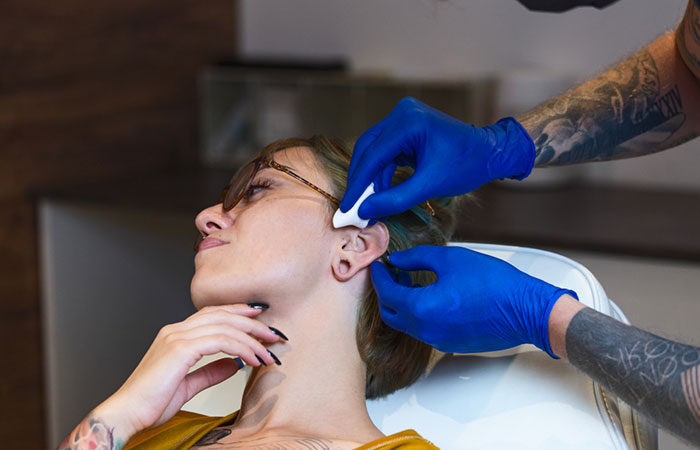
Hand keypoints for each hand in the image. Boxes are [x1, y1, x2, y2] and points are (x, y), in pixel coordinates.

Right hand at [94, 304, 282, 440]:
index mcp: (175, 335)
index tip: (261, 318)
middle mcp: (175, 330)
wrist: (126, 414)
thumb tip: (233, 364)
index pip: (213, 314)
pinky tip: (253, 359)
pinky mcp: (180, 349)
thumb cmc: (149, 404)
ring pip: (225, 326)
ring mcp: (176, 337)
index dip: (239, 312)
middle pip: (223, 315)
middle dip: (252, 323)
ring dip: (252, 339)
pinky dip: (241, 348)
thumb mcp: (187, 386)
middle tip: (274, 335)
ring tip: (268, 353)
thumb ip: (209, 372)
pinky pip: (220, 341)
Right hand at [341, 97, 534, 219]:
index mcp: (409, 122)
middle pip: (368, 150)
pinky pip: (385, 152)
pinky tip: (380, 193)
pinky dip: (382, 173)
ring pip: (374, 152)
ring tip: (366, 205)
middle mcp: (402, 114)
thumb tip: (365, 211)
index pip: (373, 155)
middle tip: (351, 207)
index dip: (358, 184)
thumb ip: (395, 199)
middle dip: (360, 181)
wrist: (489, 152)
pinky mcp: (405, 128)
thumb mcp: (430, 186)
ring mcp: (403, 118)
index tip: (347, 207)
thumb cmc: (466, 165)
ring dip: (370, 178)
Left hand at [370, 245, 575, 356]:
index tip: (378, 265)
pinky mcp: (451, 344)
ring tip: (409, 283)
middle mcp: (425, 330)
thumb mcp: (450, 259)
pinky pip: (425, 331)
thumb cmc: (493, 282)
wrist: (525, 309)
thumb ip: (417, 258)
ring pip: (407, 324)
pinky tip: (429, 298)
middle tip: (390, 274)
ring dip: (402, 305)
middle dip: (386, 294)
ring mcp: (438, 341)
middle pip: (391, 314)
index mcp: (421, 308)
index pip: (386, 293)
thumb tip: (397, 260)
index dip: (379, 276)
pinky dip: (419, 315)